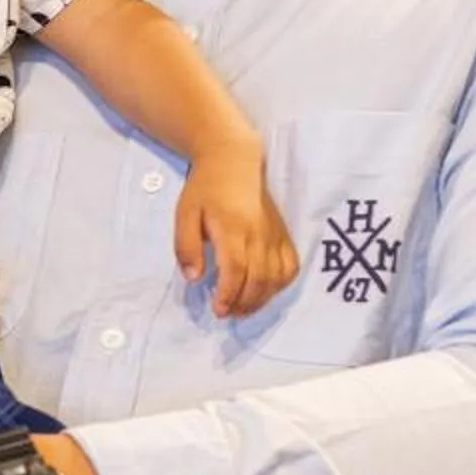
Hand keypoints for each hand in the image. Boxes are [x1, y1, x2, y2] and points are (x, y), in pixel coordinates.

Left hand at [176, 143, 298, 316]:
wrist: (235, 161)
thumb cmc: (205, 189)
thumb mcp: (184, 214)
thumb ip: (186, 246)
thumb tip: (193, 277)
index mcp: (232, 227)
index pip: (236, 268)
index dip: (229, 294)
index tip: (218, 309)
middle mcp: (258, 233)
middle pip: (259, 279)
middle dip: (243, 303)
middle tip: (226, 313)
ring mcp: (274, 234)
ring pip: (276, 277)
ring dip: (261, 299)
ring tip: (242, 308)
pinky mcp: (283, 234)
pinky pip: (291, 266)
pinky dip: (281, 284)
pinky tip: (264, 291)